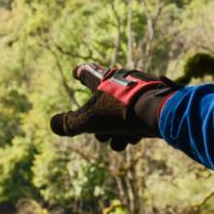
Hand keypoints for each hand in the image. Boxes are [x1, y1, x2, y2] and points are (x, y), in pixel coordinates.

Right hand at [49, 65, 175, 151]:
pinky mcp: (155, 102)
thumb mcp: (90, 120)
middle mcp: (123, 80)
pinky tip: (135, 139)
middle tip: (103, 135)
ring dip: (117, 132)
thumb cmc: (122, 112)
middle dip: (100, 124)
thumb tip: (53, 124)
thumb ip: (70, 123)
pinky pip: (138, 116)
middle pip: (104, 103)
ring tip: (121, 142)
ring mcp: (140, 90)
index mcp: (105, 80)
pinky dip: (134, 130)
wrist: (161, 112)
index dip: (81, 73)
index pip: (88, 74)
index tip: (76, 71)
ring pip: (121, 114)